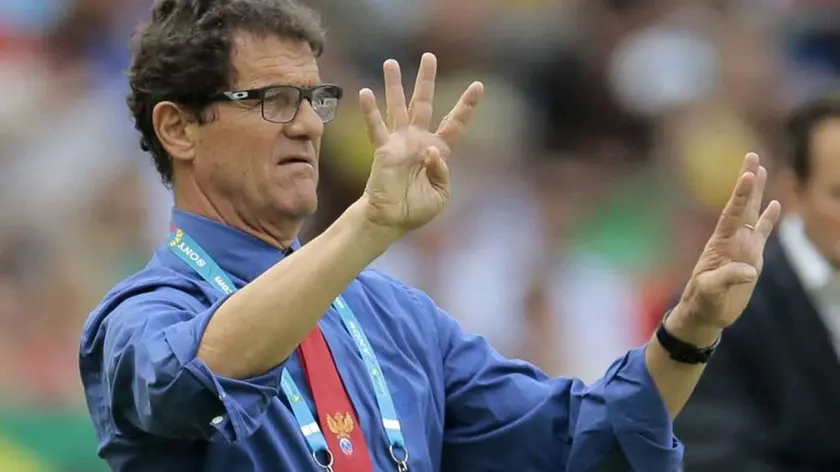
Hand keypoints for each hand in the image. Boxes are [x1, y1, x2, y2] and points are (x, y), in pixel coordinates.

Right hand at [358, 53, 483, 235]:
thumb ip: (441, 171)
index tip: (478, 85)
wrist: (391, 219)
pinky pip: (376, 128)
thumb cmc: (416, 208)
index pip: (455, 122)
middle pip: (424, 103)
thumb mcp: (440, 194)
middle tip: (429, 56)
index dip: (466, 105)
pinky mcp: (384, 150)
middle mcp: (418, 140)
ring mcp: (400, 142)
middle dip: (426, 80)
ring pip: (398, 107)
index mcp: (438, 150)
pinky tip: (366, 93)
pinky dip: (370, 111)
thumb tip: (430, 151)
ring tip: (390, 62)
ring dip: (395, 85)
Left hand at [672, 153, 781, 342]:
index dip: (741, 194)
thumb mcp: (709, 291)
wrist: (705, 314)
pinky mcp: (752, 258)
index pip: (732, 213)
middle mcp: (732, 240)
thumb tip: (749, 270)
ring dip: (759, 193)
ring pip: (753, 214)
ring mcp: (742, 247)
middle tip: (752, 156)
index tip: (748, 174)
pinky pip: (763, 233)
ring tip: (763, 169)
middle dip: (748, 181)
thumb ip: (726, 279)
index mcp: (720, 244)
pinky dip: (770, 218)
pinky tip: (776, 204)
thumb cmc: (702, 302)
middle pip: (742, 205)